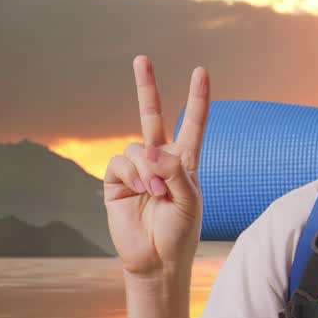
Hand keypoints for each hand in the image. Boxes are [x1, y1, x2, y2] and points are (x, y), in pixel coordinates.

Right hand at [104, 55, 209, 278]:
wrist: (156, 259)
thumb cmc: (180, 232)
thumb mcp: (190, 201)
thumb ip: (177, 171)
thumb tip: (152, 149)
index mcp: (186, 162)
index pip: (193, 123)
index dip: (198, 99)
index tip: (201, 71)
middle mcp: (160, 160)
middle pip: (152, 116)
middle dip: (147, 87)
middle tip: (142, 58)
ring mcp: (136, 169)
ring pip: (138, 148)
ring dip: (148, 169)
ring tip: (156, 193)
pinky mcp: (115, 181)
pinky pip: (121, 162)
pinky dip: (132, 174)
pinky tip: (140, 191)